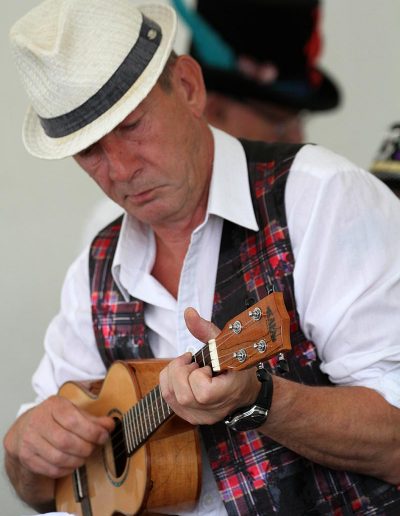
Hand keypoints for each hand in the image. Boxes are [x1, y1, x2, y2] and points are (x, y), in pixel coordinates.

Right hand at [4, 395, 114, 478]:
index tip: (103, 436)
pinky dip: (66, 470)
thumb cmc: (56, 419)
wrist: (27, 427)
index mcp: (53, 405)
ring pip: (58, 458)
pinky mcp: (27, 457)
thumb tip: (110, 425)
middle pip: (66, 441)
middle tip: (94, 448)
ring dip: (77, 460)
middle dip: (85, 448)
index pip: (73, 421)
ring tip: (84, 456)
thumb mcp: (74, 412)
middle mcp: (38, 421)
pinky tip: (72, 464)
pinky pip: (51, 469)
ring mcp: (30, 440)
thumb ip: (93, 419)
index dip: (92, 432)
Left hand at [159, 307, 259, 424]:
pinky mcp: (189, 417)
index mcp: (227, 394)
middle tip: (193, 362)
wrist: (245, 390)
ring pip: (170, 396)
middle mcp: (213, 411)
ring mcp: (200, 417)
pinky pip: (168, 398)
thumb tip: (188, 313)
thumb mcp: (227, 345)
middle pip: (181, 395)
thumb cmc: (239, 366)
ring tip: (189, 368)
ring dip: (173, 375)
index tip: (206, 366)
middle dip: (181, 371)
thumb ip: (206, 330)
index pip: (203, 393)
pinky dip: (169, 381)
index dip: (199, 375)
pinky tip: (183, 375)